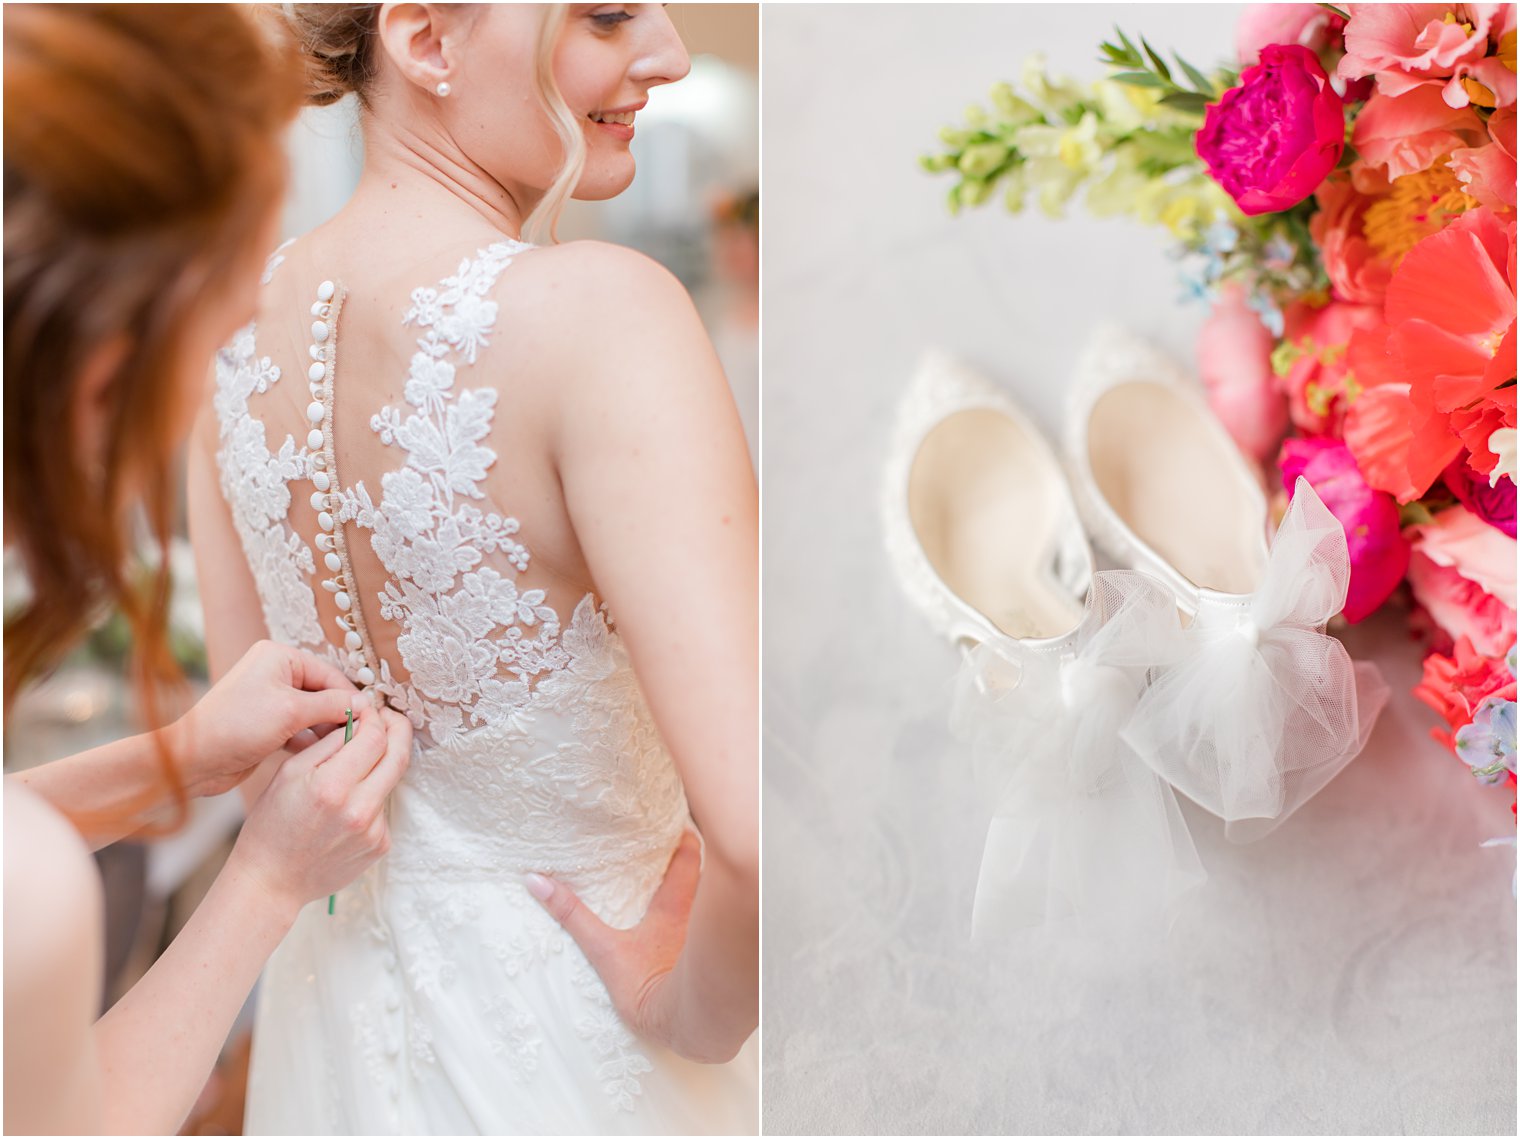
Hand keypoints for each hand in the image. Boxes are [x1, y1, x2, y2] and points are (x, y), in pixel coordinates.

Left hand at [170, 641, 361, 797]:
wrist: (192, 760)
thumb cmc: (236, 727)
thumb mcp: (291, 712)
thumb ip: (332, 705)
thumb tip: (366, 704)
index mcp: (279, 656)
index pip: (331, 674)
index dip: (352, 699)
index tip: (373, 722)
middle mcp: (274, 672)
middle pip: (324, 692)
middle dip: (339, 716)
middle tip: (360, 738)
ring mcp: (269, 699)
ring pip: (313, 713)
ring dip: (326, 730)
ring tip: (342, 749)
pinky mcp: (266, 724)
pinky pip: (300, 728)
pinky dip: (310, 740)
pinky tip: (322, 757)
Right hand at [229, 704, 410, 911]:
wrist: (272, 881)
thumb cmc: (272, 824)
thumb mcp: (289, 774)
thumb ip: (328, 744)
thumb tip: (359, 721)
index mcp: (332, 787)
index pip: (375, 739)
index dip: (377, 718)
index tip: (371, 711)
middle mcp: (359, 809)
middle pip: (398, 757)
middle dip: (398, 730)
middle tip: (388, 719)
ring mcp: (374, 831)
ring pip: (390, 782)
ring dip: (379, 767)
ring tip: (353, 768)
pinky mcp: (381, 846)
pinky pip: (384, 808)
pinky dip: (372, 797)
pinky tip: (346, 807)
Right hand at [526, 831, 706, 1056]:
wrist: (692, 1027)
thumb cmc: (651, 988)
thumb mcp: (605, 951)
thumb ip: (573, 918)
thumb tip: (537, 881)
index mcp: (675, 907)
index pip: (689, 858)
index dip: (686, 839)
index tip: (679, 824)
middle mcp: (700, 917)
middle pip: (706, 878)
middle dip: (695, 863)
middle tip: (680, 849)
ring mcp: (709, 941)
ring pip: (712, 905)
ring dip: (704, 893)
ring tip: (687, 887)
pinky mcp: (716, 964)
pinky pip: (714, 935)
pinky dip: (709, 925)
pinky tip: (698, 935)